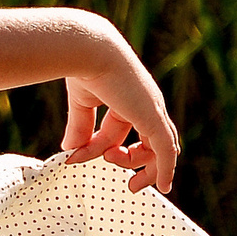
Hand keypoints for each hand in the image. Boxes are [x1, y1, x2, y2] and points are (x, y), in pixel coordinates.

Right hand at [59, 37, 178, 194]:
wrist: (88, 49)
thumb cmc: (81, 66)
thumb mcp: (81, 102)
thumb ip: (80, 127)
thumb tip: (70, 150)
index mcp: (129, 97)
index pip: (118, 129)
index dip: (101, 148)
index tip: (76, 157)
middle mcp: (146, 104)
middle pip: (150, 142)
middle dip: (137, 163)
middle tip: (131, 186)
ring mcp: (152, 110)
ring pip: (161, 149)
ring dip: (146, 169)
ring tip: (131, 183)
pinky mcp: (153, 118)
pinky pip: (165, 150)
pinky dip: (166, 169)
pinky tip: (165, 186)